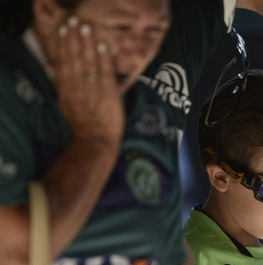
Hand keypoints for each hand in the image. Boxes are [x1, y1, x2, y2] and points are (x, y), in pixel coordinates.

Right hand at [52, 17, 123, 144]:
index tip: (64, 30)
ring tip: (87, 29)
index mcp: (65, 89)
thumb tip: (51, 64)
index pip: (63, 62)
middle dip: (75, 39)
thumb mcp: (65, 102)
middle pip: (75, 60)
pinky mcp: (108, 96)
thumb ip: (60, 83)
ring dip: (88, 45)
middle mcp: (77, 89)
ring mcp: (93, 92)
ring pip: (89, 64)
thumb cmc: (82, 122)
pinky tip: (103, 46)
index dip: (64, 45)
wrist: (95, 140)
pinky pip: (106, 74)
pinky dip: (104, 60)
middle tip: (76, 22)